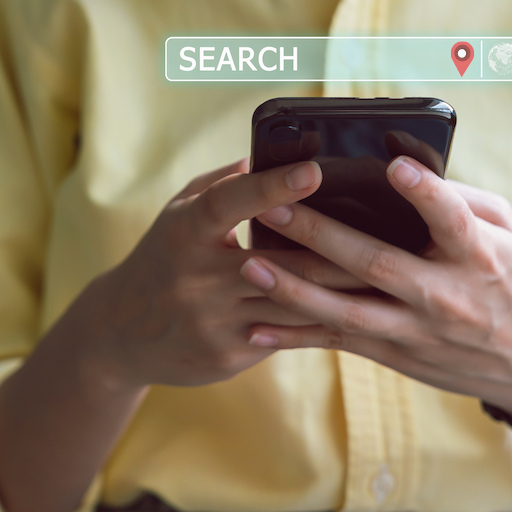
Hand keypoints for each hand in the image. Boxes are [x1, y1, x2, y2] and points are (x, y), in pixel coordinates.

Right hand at [74, 157, 365, 390]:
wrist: (121, 334)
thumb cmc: (163, 257)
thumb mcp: (178, 213)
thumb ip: (222, 185)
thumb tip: (267, 155)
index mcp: (185, 232)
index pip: (230, 203)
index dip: (273, 187)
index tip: (315, 171)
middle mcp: (196, 278)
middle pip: (280, 263)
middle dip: (337, 250)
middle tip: (390, 234)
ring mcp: (212, 321)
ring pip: (293, 304)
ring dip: (342, 292)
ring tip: (391, 277)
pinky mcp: (227, 356)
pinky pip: (287, 336)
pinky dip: (322, 322)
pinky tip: (362, 314)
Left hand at [239, 156, 511, 418]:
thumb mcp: (507, 232)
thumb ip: (461, 200)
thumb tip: (405, 167)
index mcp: (478, 256)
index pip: (452, 221)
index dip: (426, 194)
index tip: (394, 167)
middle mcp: (444, 295)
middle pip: (377, 265)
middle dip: (322, 236)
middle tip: (273, 206)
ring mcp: (415, 330)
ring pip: (347, 312)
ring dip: (294, 291)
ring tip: (251, 265)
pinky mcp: (394, 353)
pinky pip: (338, 344)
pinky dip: (295, 338)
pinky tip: (254, 329)